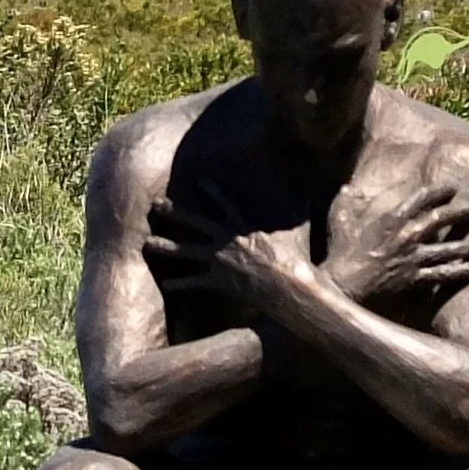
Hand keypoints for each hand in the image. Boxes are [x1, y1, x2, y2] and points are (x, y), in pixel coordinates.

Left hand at [144, 179, 312, 313]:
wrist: (289, 287)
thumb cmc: (296, 259)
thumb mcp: (299, 229)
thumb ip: (303, 209)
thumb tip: (320, 190)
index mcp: (244, 225)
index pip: (224, 203)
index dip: (211, 191)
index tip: (197, 182)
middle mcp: (227, 239)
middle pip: (195, 222)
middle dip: (173, 212)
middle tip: (154, 205)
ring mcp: (220, 260)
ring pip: (186, 251)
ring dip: (166, 247)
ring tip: (148, 243)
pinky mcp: (218, 281)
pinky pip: (194, 281)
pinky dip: (180, 282)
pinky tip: (166, 282)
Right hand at [322, 181, 468, 304]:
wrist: (344, 287)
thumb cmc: (340, 255)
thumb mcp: (339, 222)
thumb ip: (345, 203)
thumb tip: (345, 186)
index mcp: (390, 220)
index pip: (420, 200)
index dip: (438, 192)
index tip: (452, 189)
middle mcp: (406, 236)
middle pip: (441, 219)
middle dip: (462, 212)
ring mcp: (413, 258)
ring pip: (449, 248)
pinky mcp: (416, 279)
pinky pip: (445, 274)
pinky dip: (463, 271)